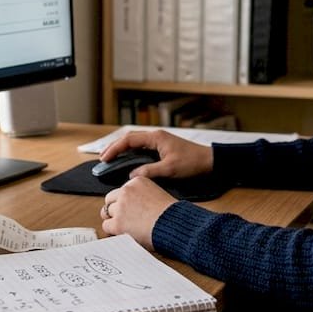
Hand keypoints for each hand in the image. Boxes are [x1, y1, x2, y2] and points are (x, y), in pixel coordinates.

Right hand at [98, 129, 212, 180]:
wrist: (210, 162)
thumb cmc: (193, 163)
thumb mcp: (170, 169)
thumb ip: (150, 171)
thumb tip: (132, 175)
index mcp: (156, 137)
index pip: (129, 140)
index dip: (114, 148)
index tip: (104, 158)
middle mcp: (156, 137)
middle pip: (129, 139)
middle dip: (114, 148)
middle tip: (102, 159)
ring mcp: (159, 142)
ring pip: (135, 143)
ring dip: (122, 150)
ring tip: (110, 159)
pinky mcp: (162, 149)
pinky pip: (142, 149)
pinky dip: (131, 154)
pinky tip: (126, 162)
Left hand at [100, 177, 175, 248]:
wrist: (174, 225)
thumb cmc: (171, 214)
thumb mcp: (158, 194)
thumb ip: (142, 195)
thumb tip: (133, 204)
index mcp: (136, 182)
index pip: (121, 190)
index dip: (124, 201)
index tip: (130, 209)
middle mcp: (126, 191)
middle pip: (110, 199)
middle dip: (115, 209)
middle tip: (124, 218)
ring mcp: (120, 207)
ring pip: (106, 212)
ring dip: (114, 219)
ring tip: (125, 226)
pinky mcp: (117, 223)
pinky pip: (106, 226)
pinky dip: (113, 231)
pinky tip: (123, 233)